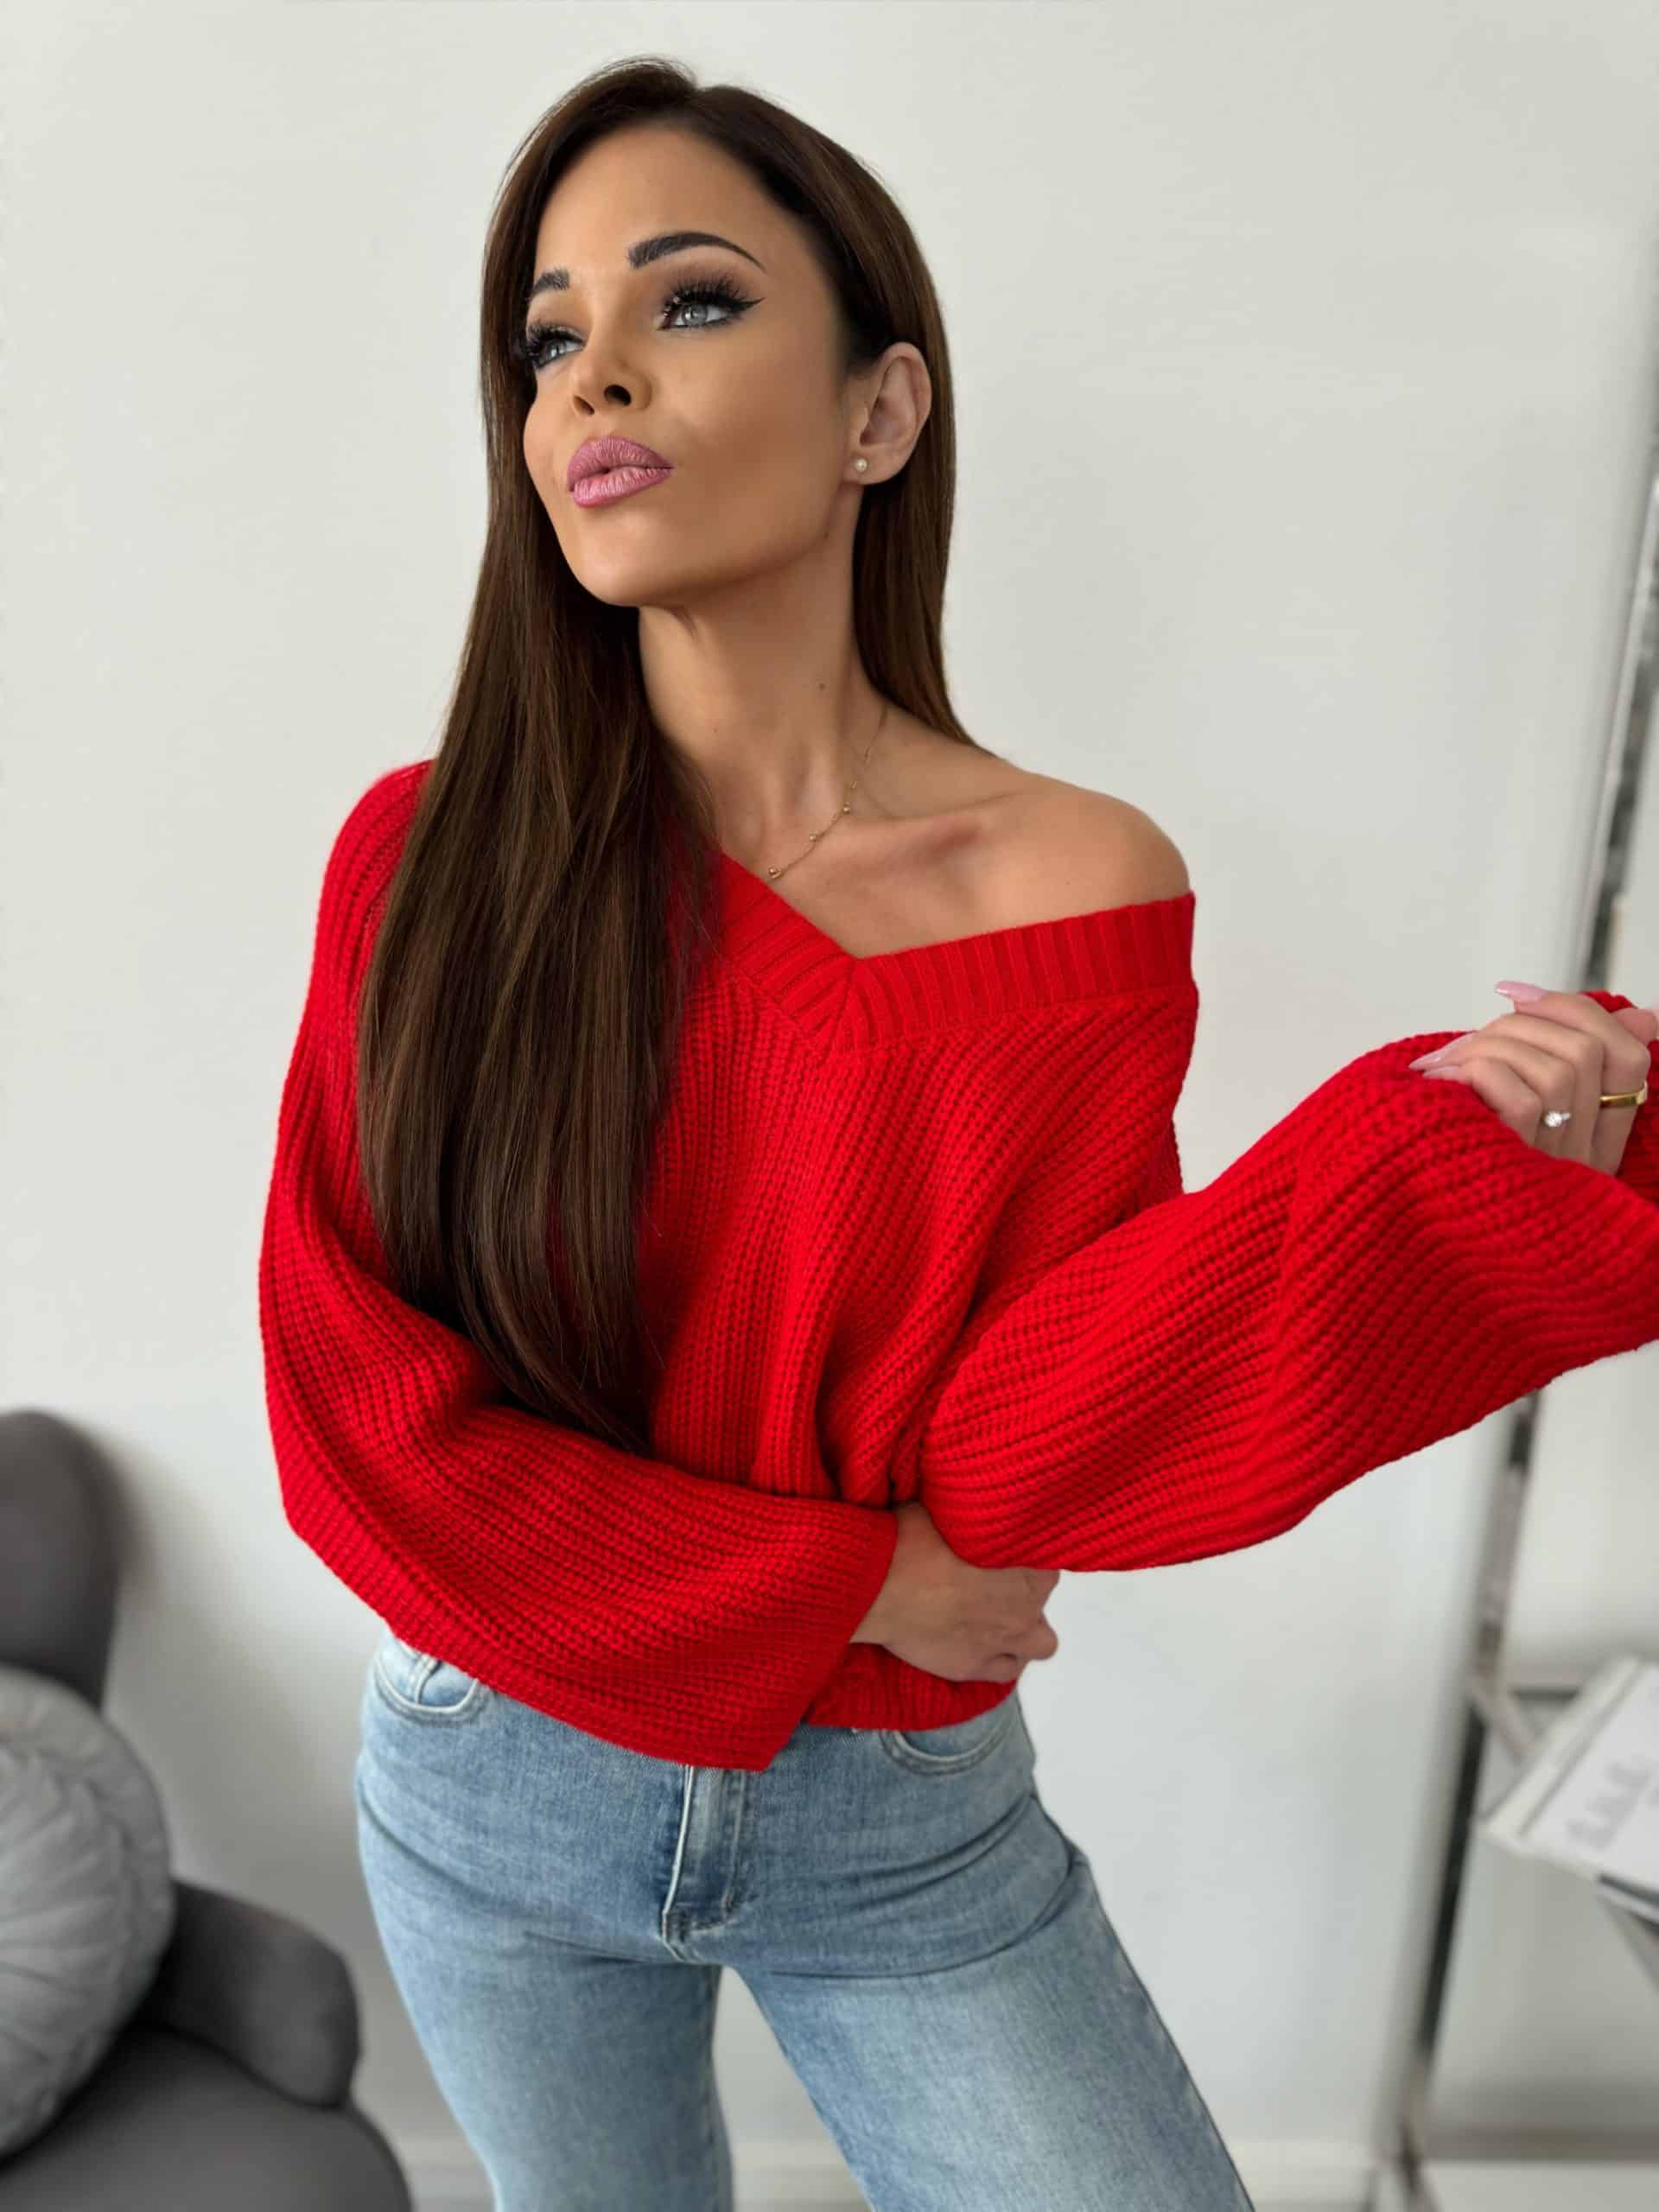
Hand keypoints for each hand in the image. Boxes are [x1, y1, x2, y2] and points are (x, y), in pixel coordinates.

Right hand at [852, 1501, 1060, 1684]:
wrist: (878, 1589)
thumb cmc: (912, 1541)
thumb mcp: (947, 1509)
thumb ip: (974, 1515)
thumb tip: (975, 1502)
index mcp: (1026, 1564)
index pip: (1048, 1555)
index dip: (1025, 1550)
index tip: (1003, 1545)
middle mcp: (1025, 1606)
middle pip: (1041, 1596)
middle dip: (1023, 1586)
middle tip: (991, 1574)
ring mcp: (1002, 1641)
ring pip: (1041, 1642)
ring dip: (1026, 1628)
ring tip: (999, 1615)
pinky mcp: (974, 1667)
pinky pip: (1008, 1669)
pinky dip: (1003, 1657)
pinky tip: (984, 1642)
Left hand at [1406, 985, 1657, 1174]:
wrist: (1406, 1223)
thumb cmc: (1450, 1157)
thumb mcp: (1511, 1109)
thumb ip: (1559, 1065)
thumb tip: (1644, 1016)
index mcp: (1592, 1133)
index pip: (1628, 1057)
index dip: (1579, 1011)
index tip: (1513, 994)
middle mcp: (1584, 1151)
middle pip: (1586, 1052)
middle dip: (1517, 1024)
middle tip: (1465, 1043)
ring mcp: (1556, 1165)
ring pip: (1556, 1071)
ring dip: (1488, 1048)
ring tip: (1442, 1067)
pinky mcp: (1519, 1170)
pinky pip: (1522, 1100)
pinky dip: (1475, 1075)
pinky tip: (1438, 1084)